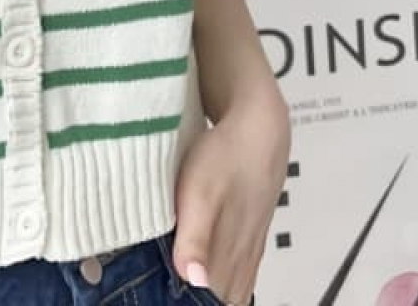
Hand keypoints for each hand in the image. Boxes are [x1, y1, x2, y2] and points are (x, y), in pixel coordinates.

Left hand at [171, 86, 290, 304]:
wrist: (259, 128)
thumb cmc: (227, 157)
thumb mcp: (200, 194)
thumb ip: (195, 239)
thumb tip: (194, 282)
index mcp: (229, 255)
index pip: (210, 301)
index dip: (189, 302)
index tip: (157, 295)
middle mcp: (242, 258)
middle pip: (221, 299)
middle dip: (195, 300)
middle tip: (160, 290)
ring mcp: (248, 247)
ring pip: (229, 286)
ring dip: (207, 292)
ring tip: (174, 285)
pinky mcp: (248, 233)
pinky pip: (235, 269)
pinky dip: (217, 276)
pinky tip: (201, 269)